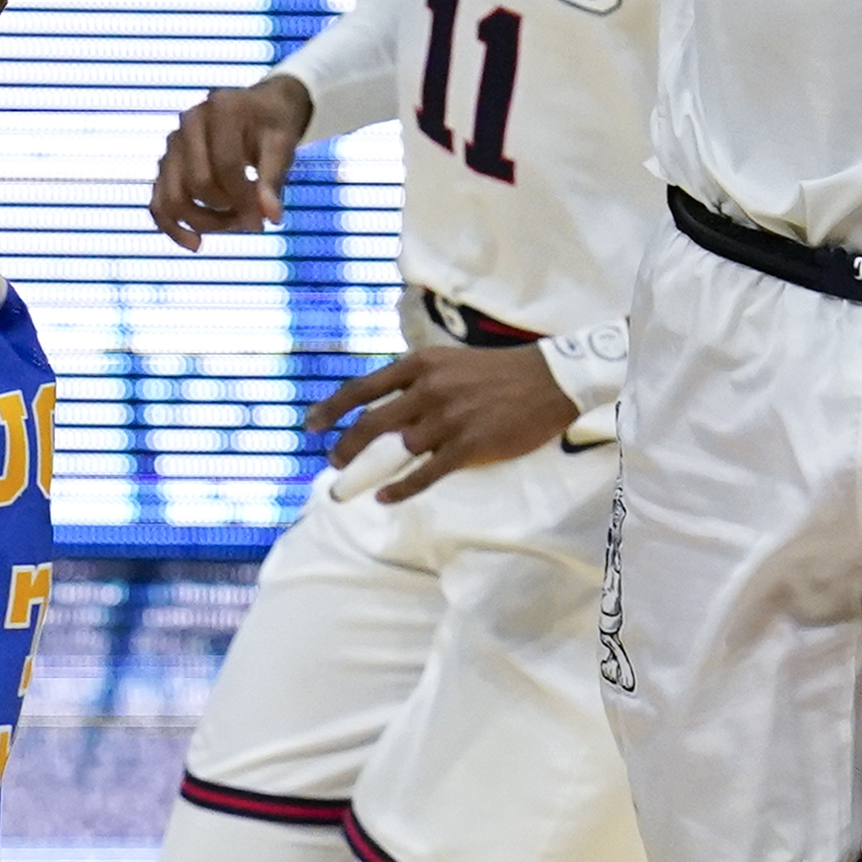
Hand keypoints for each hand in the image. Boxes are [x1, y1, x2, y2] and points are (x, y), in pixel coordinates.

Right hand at [149, 75, 312, 246]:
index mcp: (220, 109)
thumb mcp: (283, 145)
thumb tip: (271, 217)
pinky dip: (172, 227)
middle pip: (198, 184)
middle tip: (253, 221)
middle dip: (226, 212)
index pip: (226, 166)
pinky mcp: (166, 163)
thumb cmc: (274, 124)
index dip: (244, 199)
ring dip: (204, 222)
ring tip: (234, 225)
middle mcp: (189, 122)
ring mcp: (173, 144)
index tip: (264, 221)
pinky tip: (195, 244)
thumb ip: (274, 179)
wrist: (261, 107)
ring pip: (174, 197)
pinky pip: (159, 202)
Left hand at [307, 343, 578, 502]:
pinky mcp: (469, 446)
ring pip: (396, 450)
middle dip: (345, 447)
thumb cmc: (500, 374)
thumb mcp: (451, 364)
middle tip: (333, 463)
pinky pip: (425, 473)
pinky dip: (401, 488)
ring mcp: (448, 419)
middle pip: (371, 423)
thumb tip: (385, 408)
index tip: (311, 426)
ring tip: (356, 484)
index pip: (363, 388)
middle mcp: (429, 389)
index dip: (331, 409)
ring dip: (371, 471)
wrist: (551, 380)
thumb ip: (418, 382)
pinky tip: (385, 497)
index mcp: (421, 365)